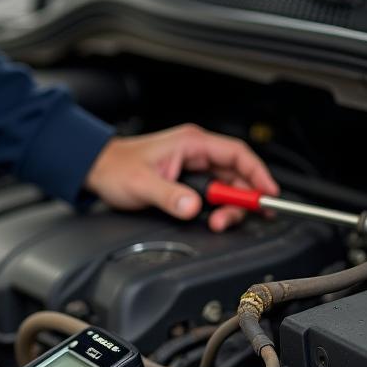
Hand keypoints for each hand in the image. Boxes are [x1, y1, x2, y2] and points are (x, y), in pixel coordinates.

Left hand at [84, 123, 278, 230]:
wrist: (97, 169)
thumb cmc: (116, 167)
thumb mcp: (141, 183)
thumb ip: (169, 196)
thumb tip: (194, 207)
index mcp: (191, 143)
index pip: (237, 154)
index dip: (258, 174)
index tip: (269, 195)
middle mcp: (196, 152)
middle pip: (237, 174)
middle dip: (241, 199)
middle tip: (231, 220)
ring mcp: (193, 165)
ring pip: (227, 186)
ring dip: (227, 207)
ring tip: (216, 223)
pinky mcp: (188, 180)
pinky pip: (213, 193)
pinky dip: (217, 207)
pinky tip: (211, 218)